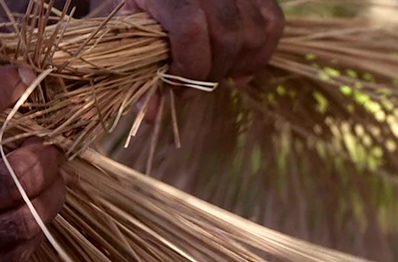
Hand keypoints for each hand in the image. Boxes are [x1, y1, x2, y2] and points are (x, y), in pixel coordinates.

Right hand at [0, 65, 65, 261]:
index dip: (2, 89)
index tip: (24, 78)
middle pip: (14, 176)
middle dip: (45, 155)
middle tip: (49, 146)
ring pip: (23, 221)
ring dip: (49, 197)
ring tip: (51, 182)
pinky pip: (12, 257)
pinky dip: (31, 233)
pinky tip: (29, 216)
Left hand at [90, 0, 283, 82]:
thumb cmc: (136, 5)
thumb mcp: (125, 33)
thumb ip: (135, 71)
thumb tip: (151, 115)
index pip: (191, 31)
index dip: (189, 68)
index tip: (177, 85)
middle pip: (227, 37)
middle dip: (211, 72)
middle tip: (192, 84)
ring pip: (253, 33)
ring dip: (236, 65)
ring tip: (212, 73)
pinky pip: (272, 22)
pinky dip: (261, 52)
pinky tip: (239, 69)